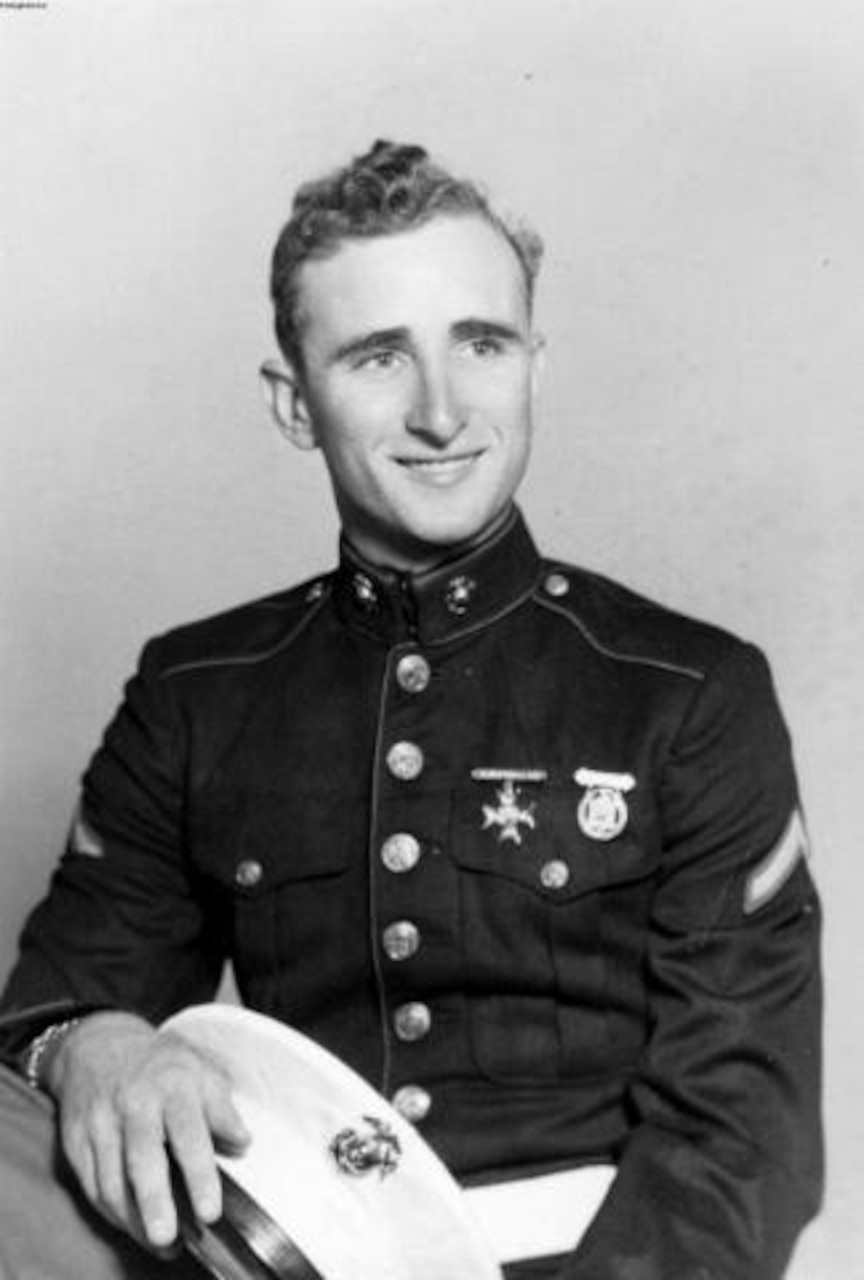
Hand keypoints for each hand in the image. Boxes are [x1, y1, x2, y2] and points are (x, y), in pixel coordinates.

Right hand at [45, 1011, 249, 1251]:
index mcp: (172, 1087)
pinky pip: (91, 1184)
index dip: (200, 1176)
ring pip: (112, 1179)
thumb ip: (222, 1108)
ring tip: (159, 1244)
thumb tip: (243, 1142)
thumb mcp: (201, 1070)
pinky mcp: (75, 1139)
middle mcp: (134, 1104)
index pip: (188, 1135)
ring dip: (133, 1219)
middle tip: (167, 1238)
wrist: (99, 1043)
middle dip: (154, 1203)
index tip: (210, 1212)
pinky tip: (131, 1225)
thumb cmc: (160, 1064)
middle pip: (143, 1160)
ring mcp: (101, 1122)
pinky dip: (110, 1211)